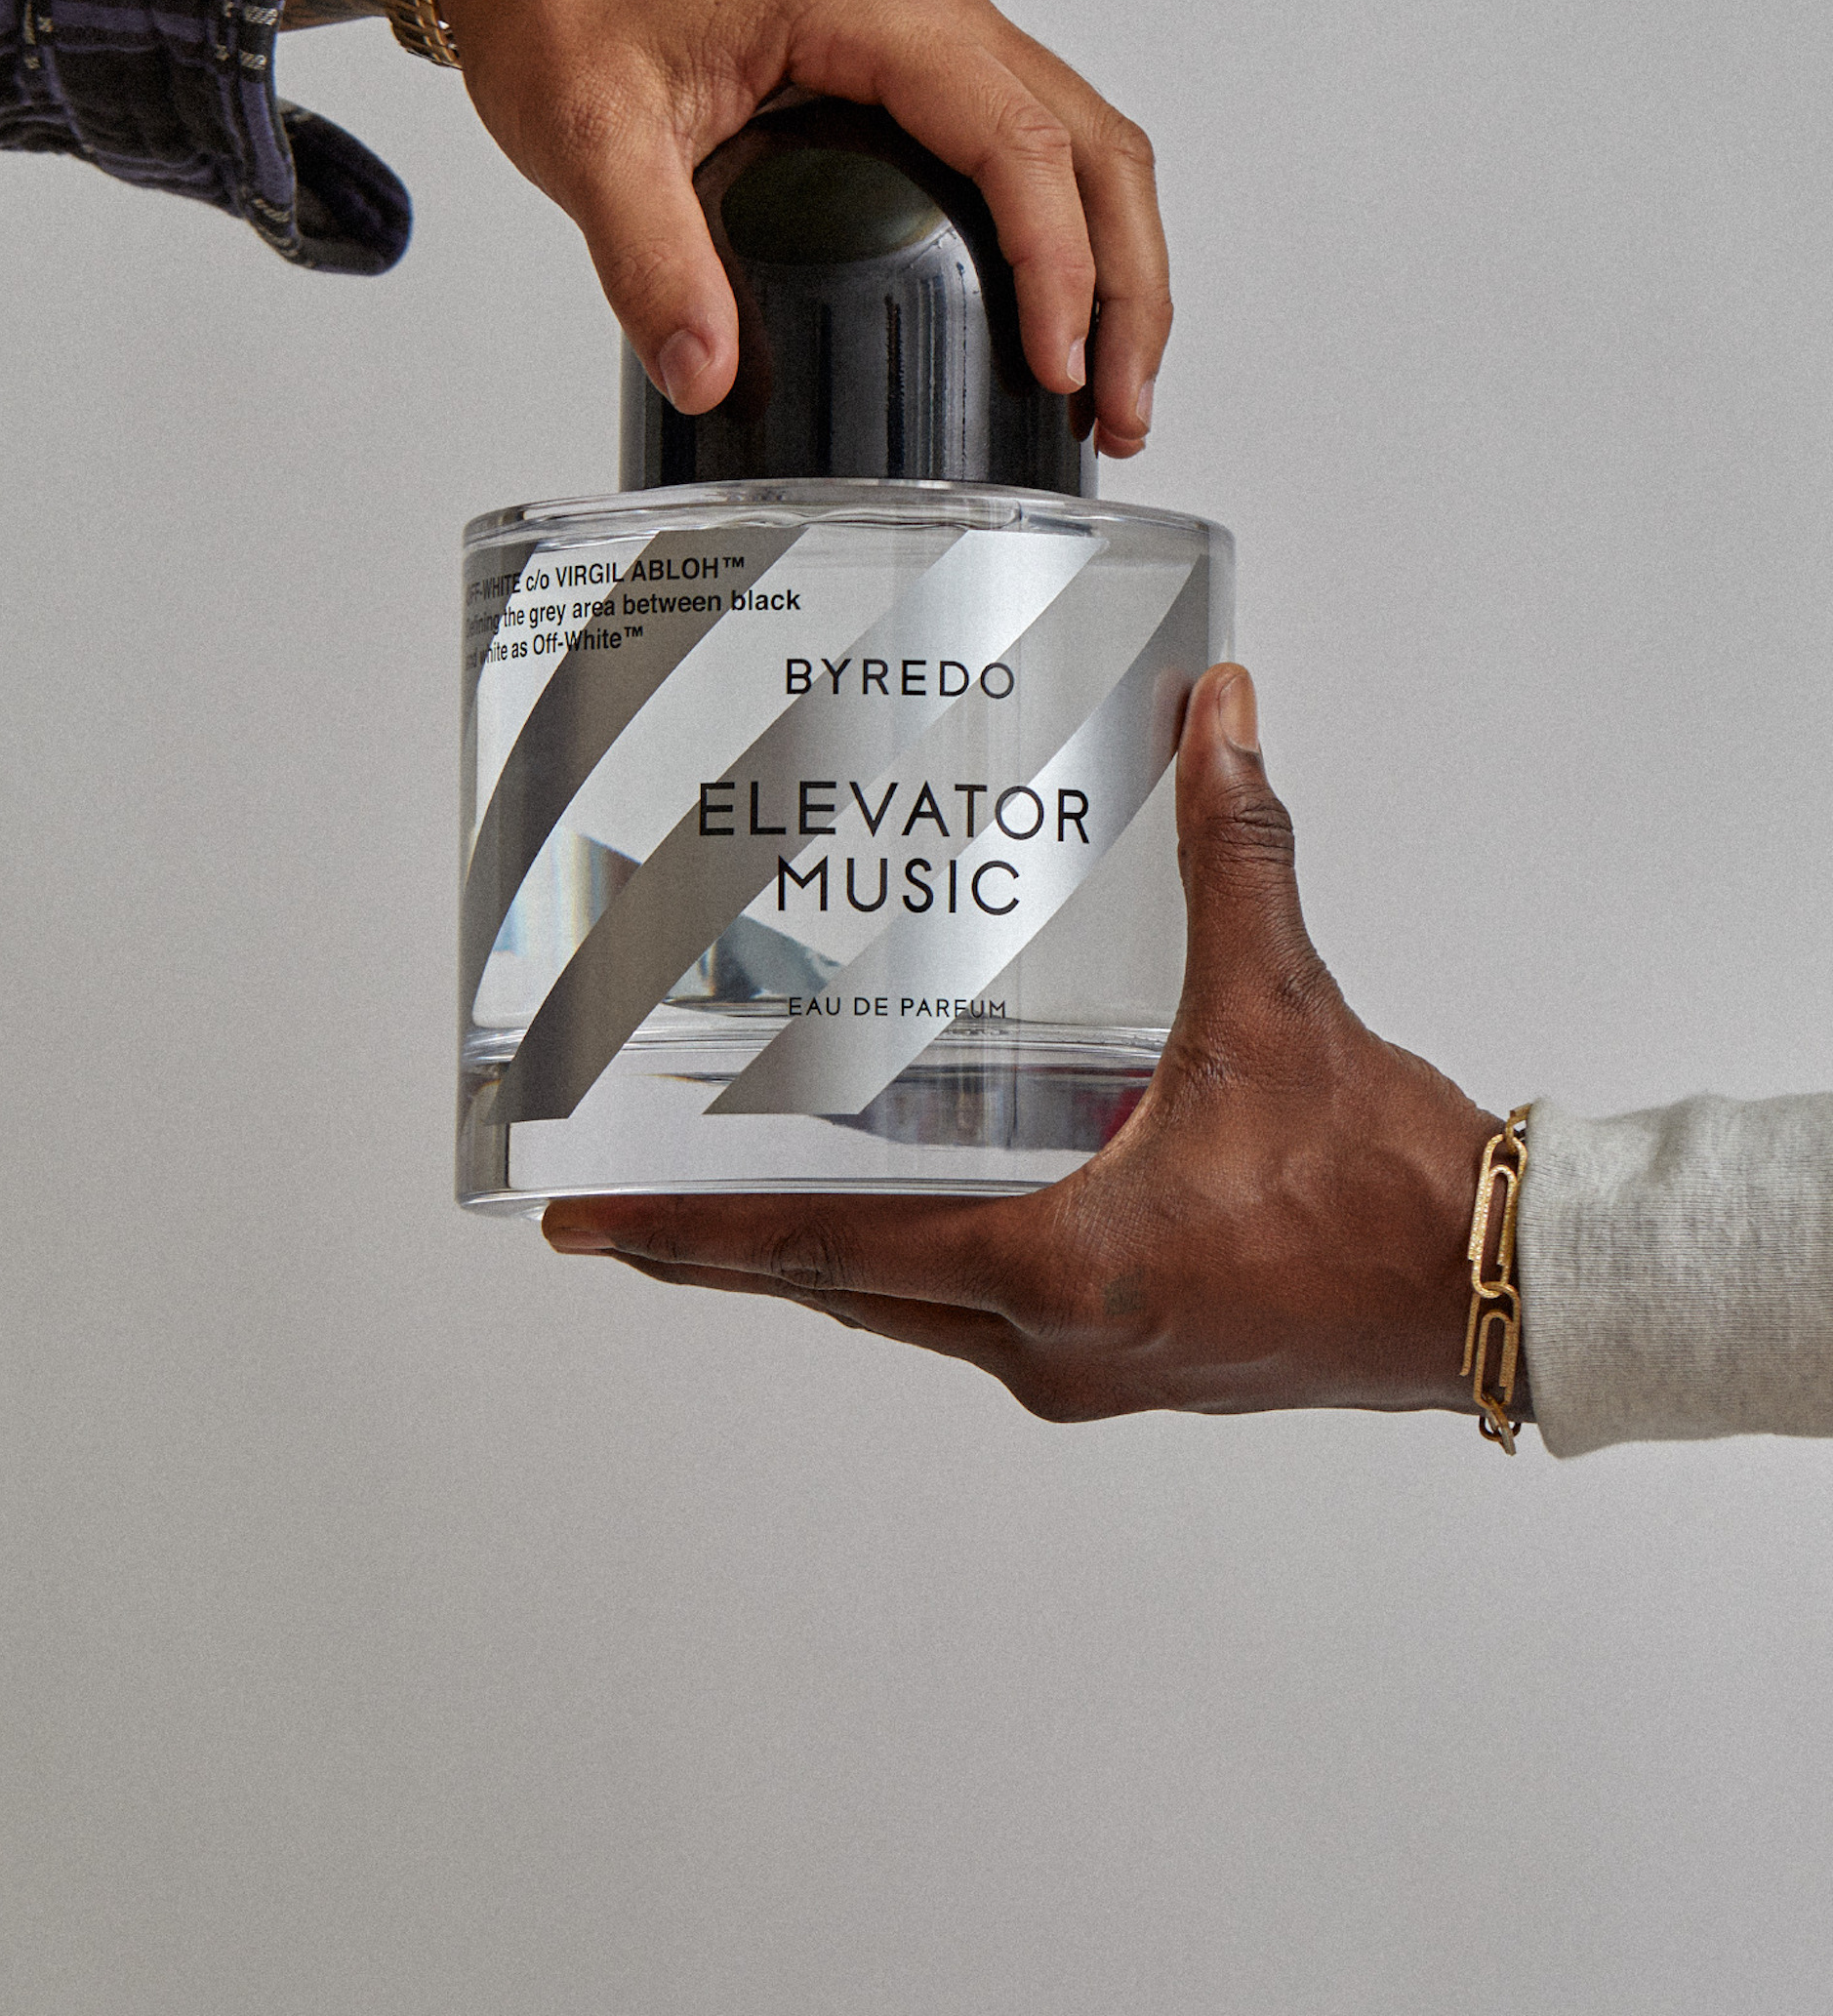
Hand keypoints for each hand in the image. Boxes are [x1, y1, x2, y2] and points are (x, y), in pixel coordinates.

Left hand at [284, 0, 1169, 458]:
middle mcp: (931, 9)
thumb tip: (706, 372)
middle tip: (1119, 411)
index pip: (1021, 144)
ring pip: (1087, 144)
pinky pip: (1036, 141)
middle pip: (1094, 148)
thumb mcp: (588, 131)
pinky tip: (1053, 318)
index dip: (1058, 268)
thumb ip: (646, 255)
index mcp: (877, 10)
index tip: (1058, 371)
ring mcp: (933, 34)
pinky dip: (1072, 233)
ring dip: (1118, 266)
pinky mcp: (916, 65)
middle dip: (1127, 288)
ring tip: (1108, 391)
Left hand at [543, 668, 1516, 1425]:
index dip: (690, 1235)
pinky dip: (922, 1259)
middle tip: (630, 1195)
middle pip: (842, 1289)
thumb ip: (1233, 845)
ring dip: (829, 1252)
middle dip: (731, 1245)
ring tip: (748, 1185)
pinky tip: (918, 1196)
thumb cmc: (1386, 1185)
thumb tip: (1211, 711)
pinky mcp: (1130, 1362)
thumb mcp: (1283, 1002)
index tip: (582, 1226)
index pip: (824, 1249)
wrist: (1496, 1292)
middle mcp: (1050, 1341)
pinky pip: (980, 1315)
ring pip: (909, 1308)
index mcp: (1055, 1268)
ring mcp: (1089, 1367)